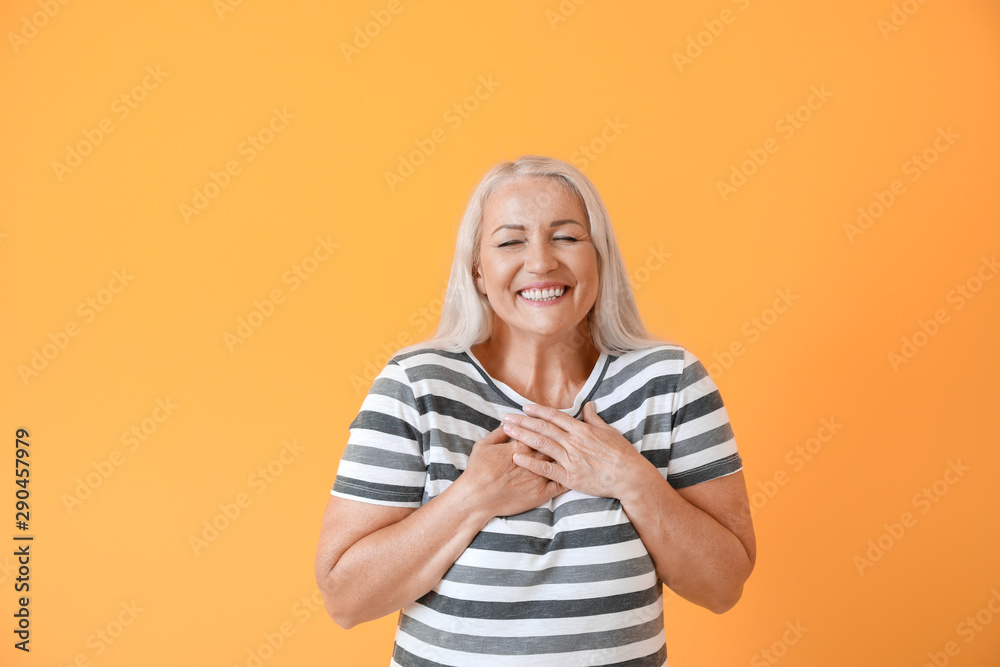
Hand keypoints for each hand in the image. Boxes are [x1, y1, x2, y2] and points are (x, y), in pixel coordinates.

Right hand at [457, 423, 566, 517]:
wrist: (476, 498)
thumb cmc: (478, 471)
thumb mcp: (484, 445)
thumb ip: (499, 433)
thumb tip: (509, 422)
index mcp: (520, 446)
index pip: (540, 431)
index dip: (548, 426)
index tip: (553, 423)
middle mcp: (533, 460)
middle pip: (554, 444)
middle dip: (562, 439)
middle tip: (571, 435)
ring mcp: (538, 477)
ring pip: (560, 462)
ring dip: (569, 456)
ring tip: (576, 451)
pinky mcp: (540, 494)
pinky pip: (560, 485)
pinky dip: (569, 478)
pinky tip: (575, 473)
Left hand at [502, 401, 651, 498]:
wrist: (630, 477)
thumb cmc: (622, 454)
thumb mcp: (610, 432)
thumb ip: (594, 419)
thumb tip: (588, 405)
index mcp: (582, 430)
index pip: (555, 417)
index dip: (538, 411)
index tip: (524, 407)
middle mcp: (574, 442)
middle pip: (544, 428)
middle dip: (523, 421)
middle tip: (506, 417)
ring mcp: (571, 459)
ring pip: (542, 444)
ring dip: (523, 435)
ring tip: (507, 430)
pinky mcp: (570, 476)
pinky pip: (546, 468)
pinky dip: (530, 462)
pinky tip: (516, 456)